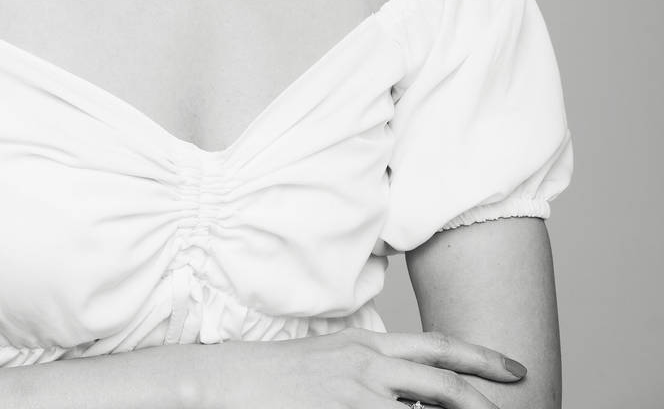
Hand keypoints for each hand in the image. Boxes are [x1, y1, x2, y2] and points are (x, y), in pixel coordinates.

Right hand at [188, 327, 527, 405]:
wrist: (230, 382)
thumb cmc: (280, 376)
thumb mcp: (333, 361)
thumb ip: (372, 371)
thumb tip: (407, 392)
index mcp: (368, 344)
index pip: (438, 347)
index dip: (481, 358)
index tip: (512, 370)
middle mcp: (368, 364)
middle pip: (443, 380)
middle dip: (486, 398)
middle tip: (517, 406)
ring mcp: (355, 394)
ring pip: (426, 408)